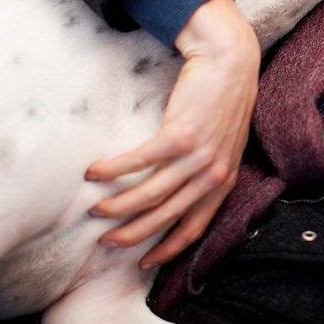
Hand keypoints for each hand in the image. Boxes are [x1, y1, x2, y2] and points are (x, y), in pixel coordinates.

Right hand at [86, 0, 260, 267]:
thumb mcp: (223, 144)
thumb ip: (205, 170)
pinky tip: (94, 173)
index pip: (194, 227)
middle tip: (106, 241)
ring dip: (118, 206)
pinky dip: (114, 170)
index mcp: (223, 181)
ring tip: (95, 210)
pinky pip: (140, 161)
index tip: (144, 263)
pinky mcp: (181, 135)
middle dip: (134, 234)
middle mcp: (212, 174)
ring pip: (150, 194)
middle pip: (167, 216)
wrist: (229, 61)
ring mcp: (198, 156)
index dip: (168, 249)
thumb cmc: (222, 100)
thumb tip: (175, 190)